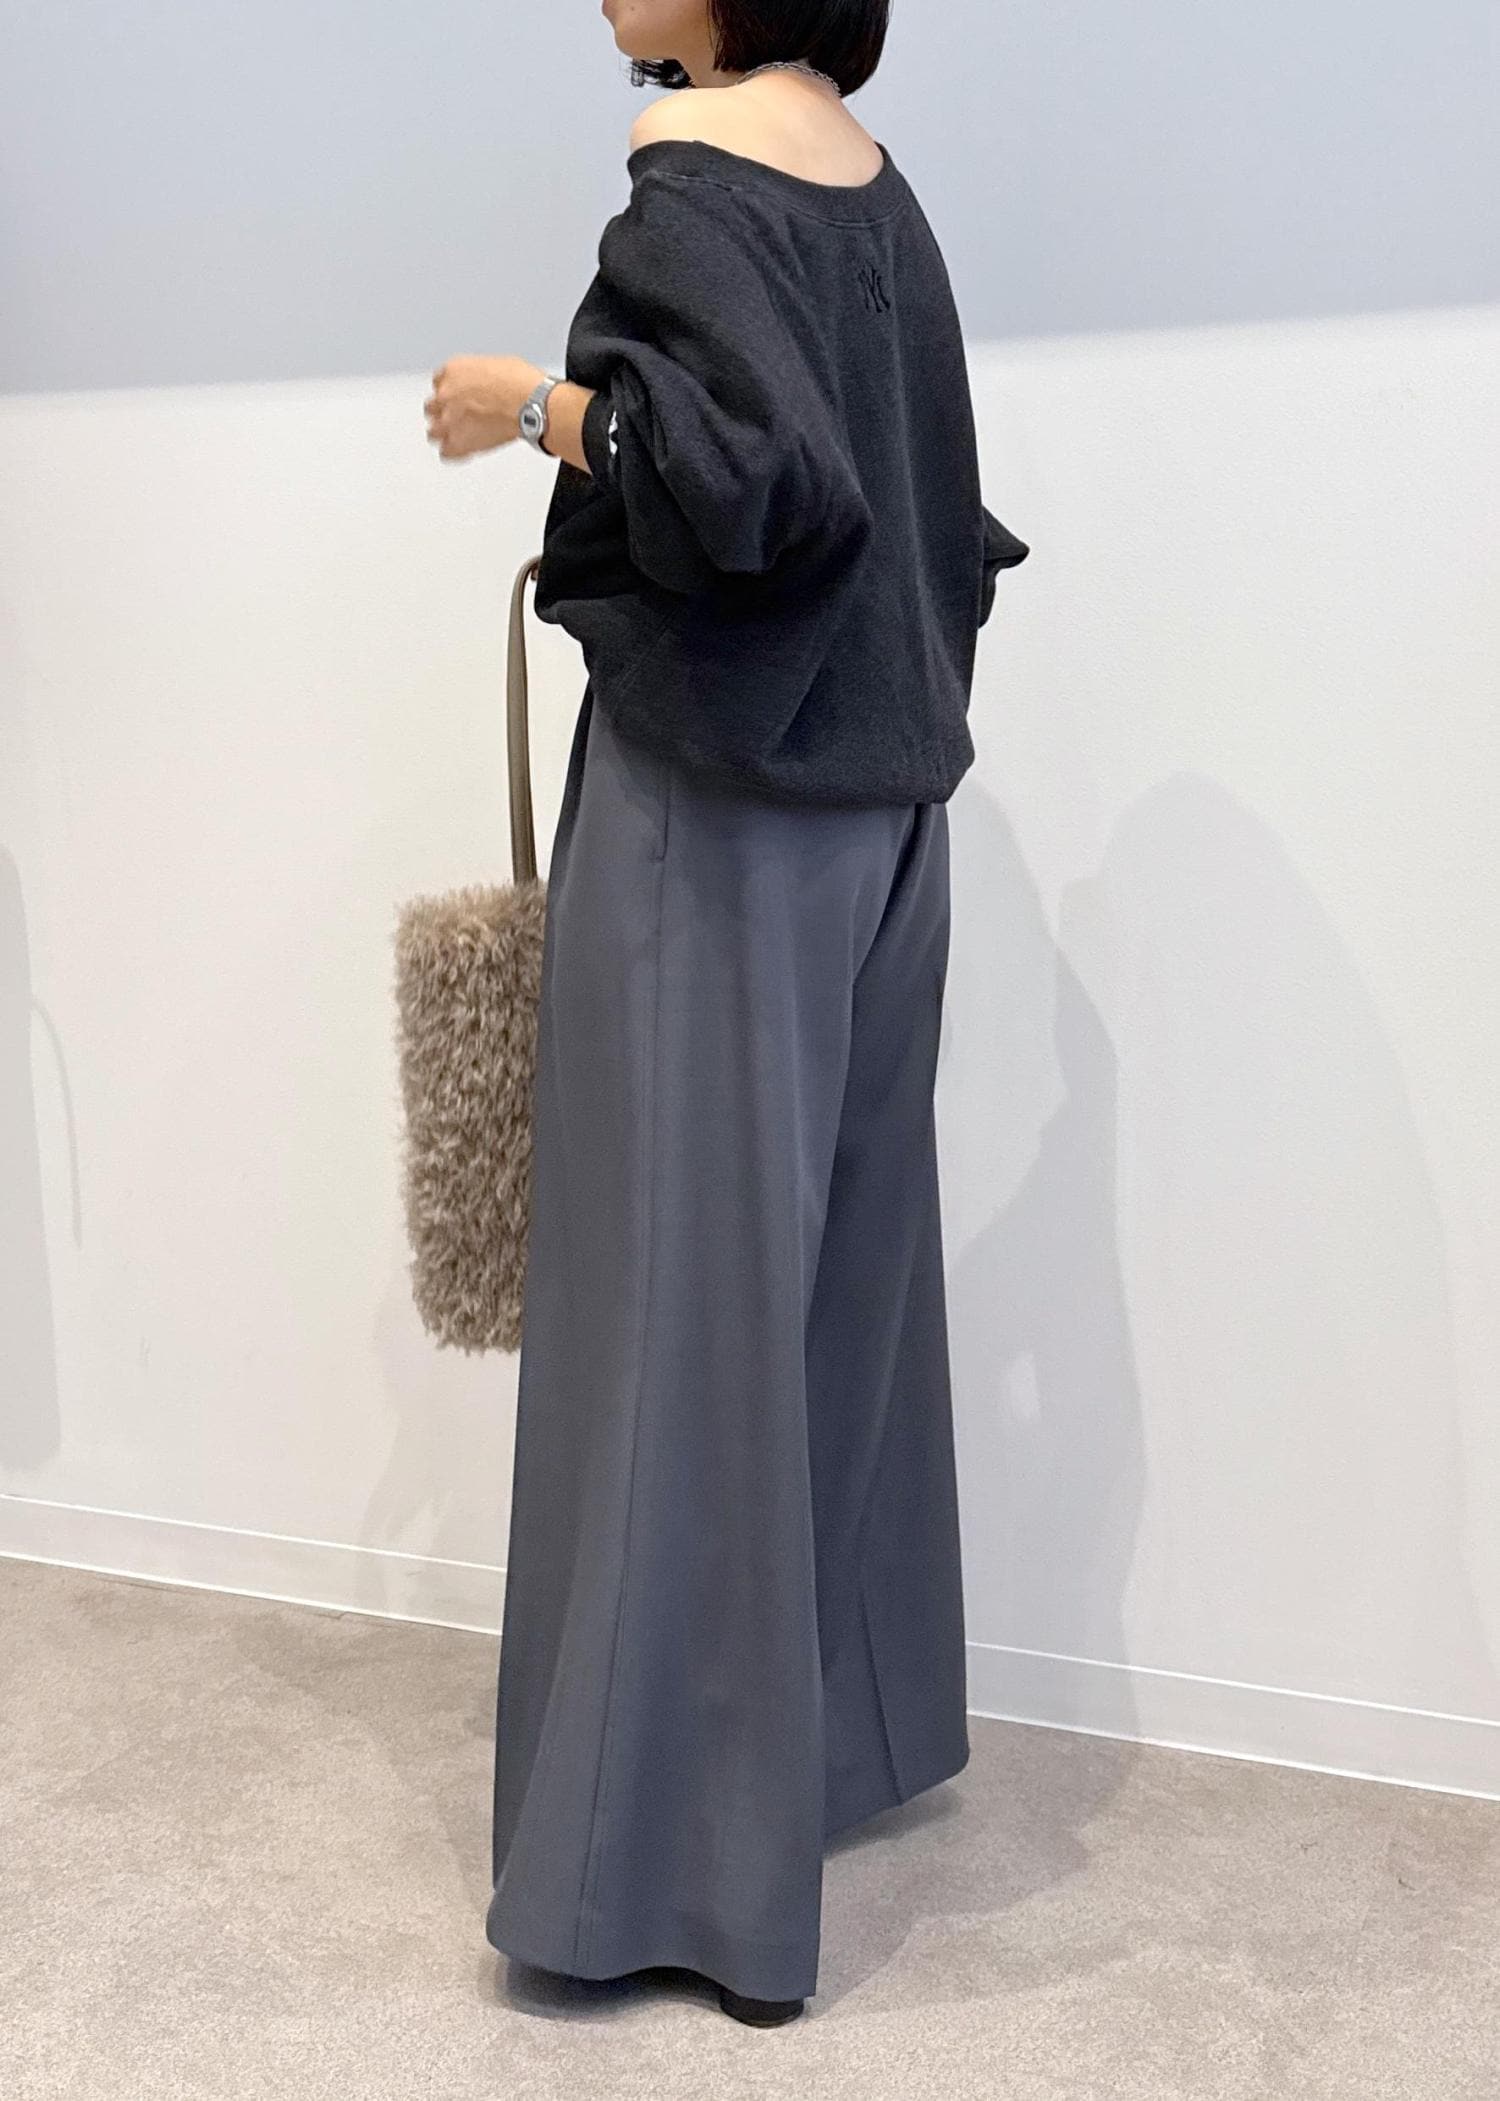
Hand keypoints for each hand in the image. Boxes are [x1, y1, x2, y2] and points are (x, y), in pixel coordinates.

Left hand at [424, 355, 544, 459]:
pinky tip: (461, 451)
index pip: (439, 381)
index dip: (450, 390)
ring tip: (454, 437)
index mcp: (453, 370)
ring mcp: (450, 421)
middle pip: (431, 407)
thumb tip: (486, 384)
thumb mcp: (496, 366)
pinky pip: (446, 453)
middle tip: (456, 416)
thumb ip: (480, 378)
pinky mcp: (459, 443)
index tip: (458, 397)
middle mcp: (445, 394)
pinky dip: (453, 453)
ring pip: (433, 432)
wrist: (531, 404)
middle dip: (442, 412)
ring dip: (443, 434)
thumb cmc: (521, 384)